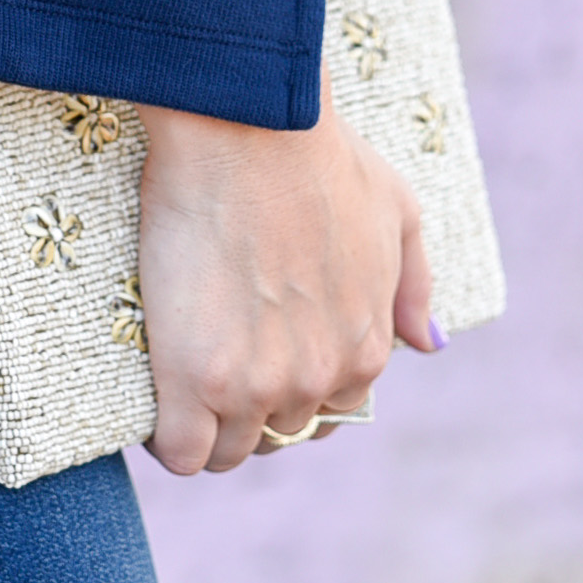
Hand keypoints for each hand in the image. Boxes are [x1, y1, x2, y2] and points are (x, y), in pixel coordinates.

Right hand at [136, 70, 437, 475]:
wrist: (248, 129)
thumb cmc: (319, 154)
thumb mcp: (396, 209)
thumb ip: (413, 284)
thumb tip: (428, 344)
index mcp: (365, 348)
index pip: (332, 413)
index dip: (292, 390)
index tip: (258, 362)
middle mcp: (318, 379)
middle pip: (277, 436)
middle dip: (248, 410)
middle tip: (211, 366)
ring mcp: (257, 384)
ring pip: (227, 453)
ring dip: (205, 429)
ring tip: (177, 388)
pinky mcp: (195, 378)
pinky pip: (182, 451)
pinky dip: (166, 439)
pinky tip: (154, 404)